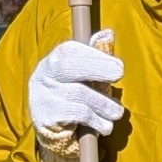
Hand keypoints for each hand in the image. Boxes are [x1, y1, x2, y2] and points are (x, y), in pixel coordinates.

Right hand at [26, 32, 124, 158]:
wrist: (51, 128)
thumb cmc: (72, 95)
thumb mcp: (82, 75)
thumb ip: (95, 55)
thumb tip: (108, 33)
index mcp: (53, 60)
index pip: (70, 51)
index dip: (95, 55)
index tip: (118, 66)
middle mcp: (43, 75)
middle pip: (68, 67)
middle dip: (97, 68)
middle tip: (119, 73)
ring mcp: (42, 96)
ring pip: (77, 94)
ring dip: (103, 104)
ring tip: (116, 112)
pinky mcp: (45, 117)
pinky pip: (76, 114)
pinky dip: (96, 120)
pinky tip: (105, 126)